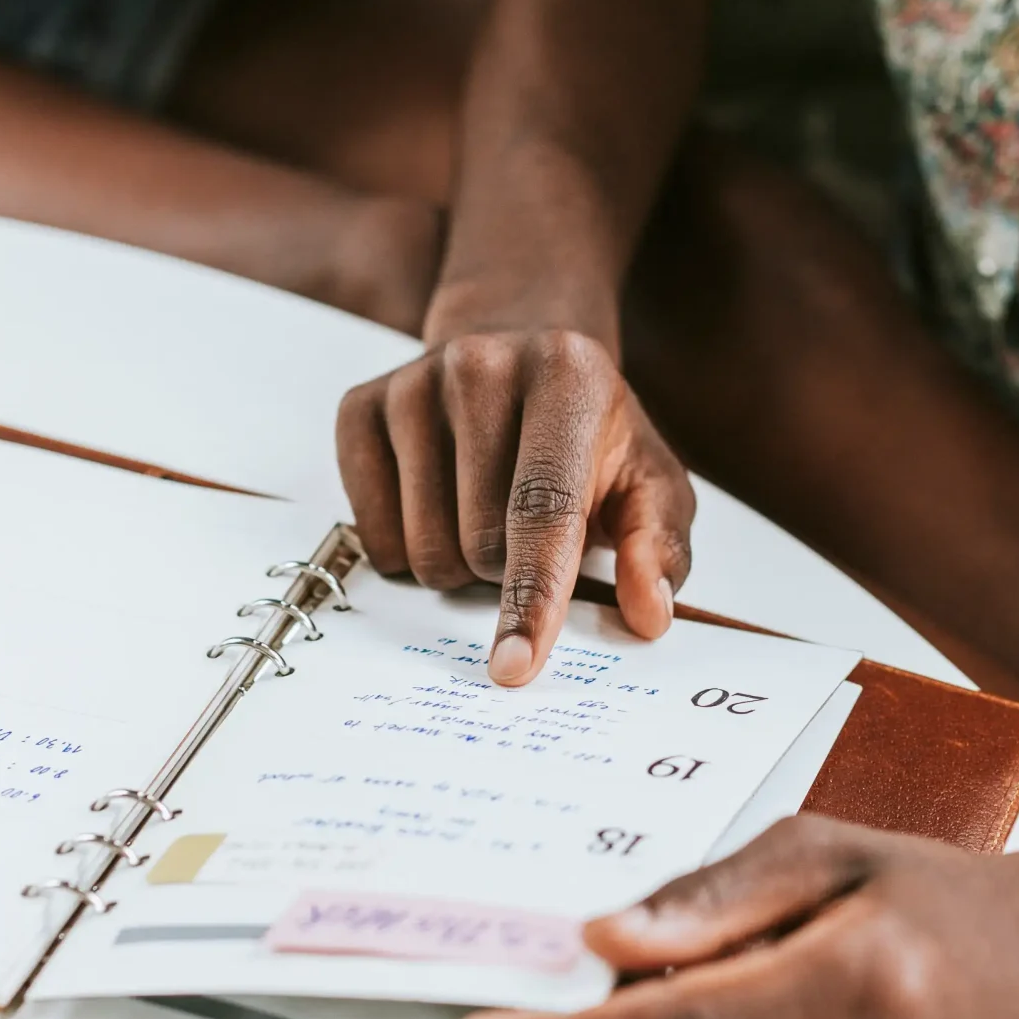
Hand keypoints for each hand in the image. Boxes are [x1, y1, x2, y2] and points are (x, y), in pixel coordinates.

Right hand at [335, 329, 695, 685]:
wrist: (518, 352)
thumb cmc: (589, 436)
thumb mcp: (648, 481)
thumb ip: (658, 546)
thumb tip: (647, 613)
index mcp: (565, 374)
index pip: (543, 508)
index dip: (532, 596)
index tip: (515, 666)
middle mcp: (480, 365)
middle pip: (480, 542)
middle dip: (506, 572)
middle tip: (527, 532)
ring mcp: (413, 383)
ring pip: (423, 548)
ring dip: (458, 563)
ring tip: (484, 512)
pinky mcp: (359, 408)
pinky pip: (373, 535)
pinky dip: (407, 548)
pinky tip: (437, 502)